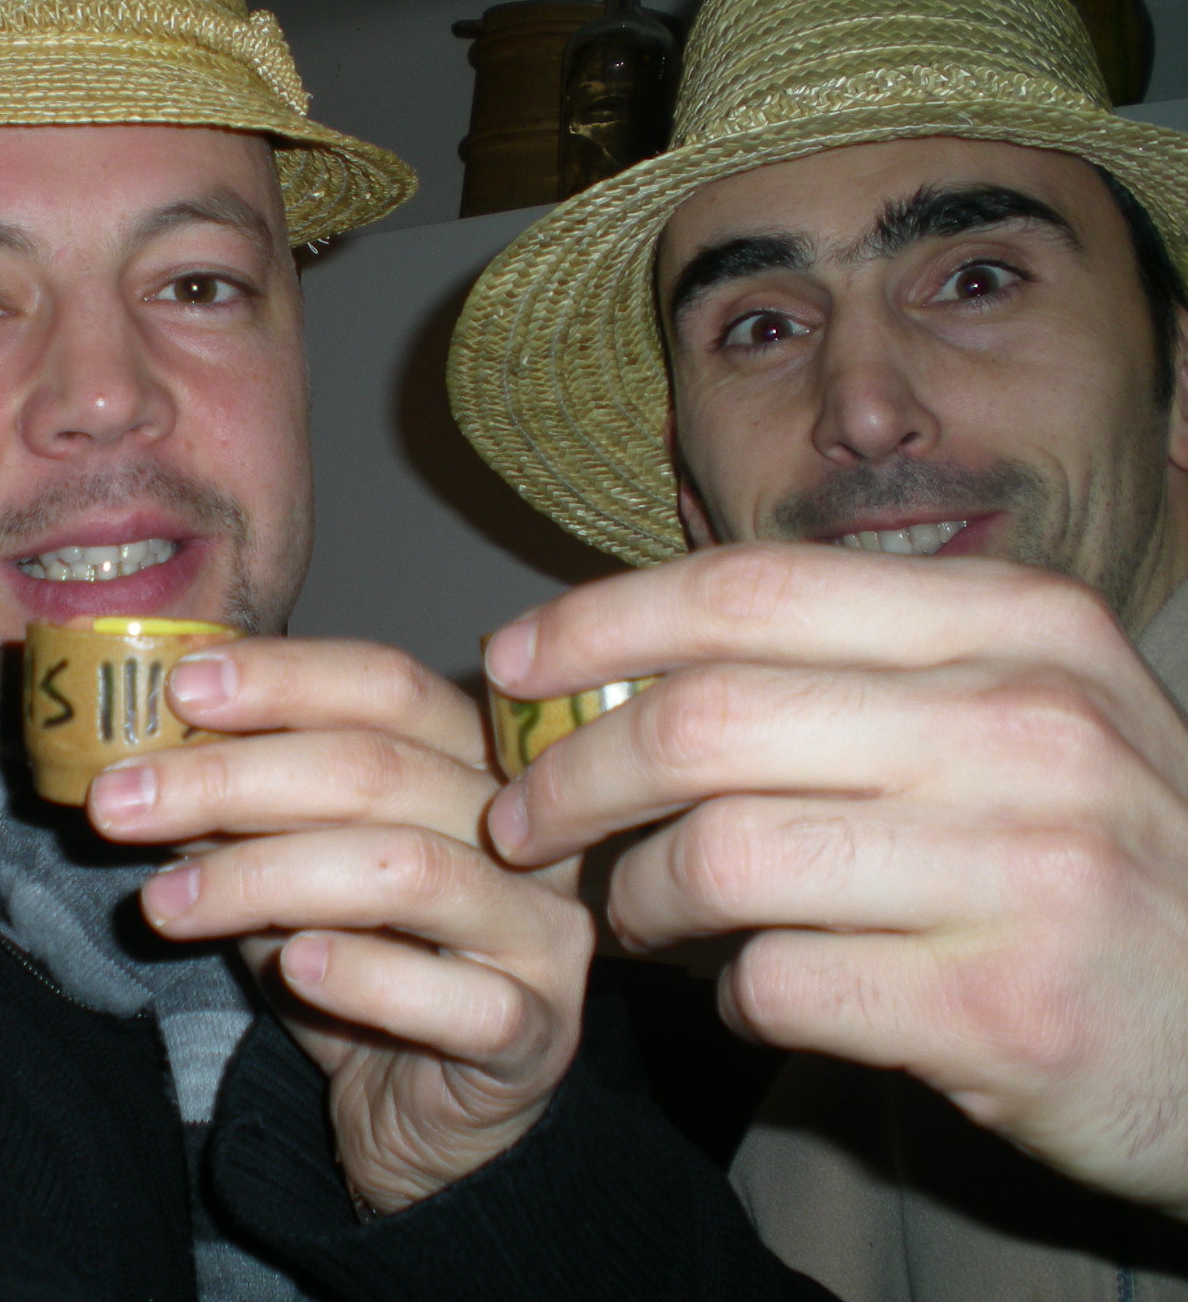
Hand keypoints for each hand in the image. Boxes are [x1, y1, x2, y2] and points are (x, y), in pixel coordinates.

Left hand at [86, 637, 591, 1212]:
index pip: (388, 685)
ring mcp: (541, 931)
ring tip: (161, 903)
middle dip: (230, 780)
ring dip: (262, 877)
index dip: (284, 678)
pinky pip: (455, 998)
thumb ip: (237, 806)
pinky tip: (288, 966)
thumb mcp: (282, 865)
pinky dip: (362, 974)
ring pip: (407, 871)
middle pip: (381, 771)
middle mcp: (526, 829)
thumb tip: (140, 748)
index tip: (179, 687)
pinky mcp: (535, 1032)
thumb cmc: (355, 960)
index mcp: (474, 759)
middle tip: (117, 802)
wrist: (415, 1107)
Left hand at [488, 541, 1187, 1216]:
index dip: (599, 623)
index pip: (749, 588)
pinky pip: (778, 985)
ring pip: (722, 858)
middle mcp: (1029, 725)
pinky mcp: (1007, 1008)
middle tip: (520, 823)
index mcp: (1016, 624)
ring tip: (637, 917)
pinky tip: (747, 992)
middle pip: (706, 721)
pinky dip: (728, 994)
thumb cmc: (1087, 853)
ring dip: (640, 898)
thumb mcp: (1011, 717)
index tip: (509, 666)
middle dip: (572, 776)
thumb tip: (612, 669)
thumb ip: (843, 674)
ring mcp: (1029, 868)